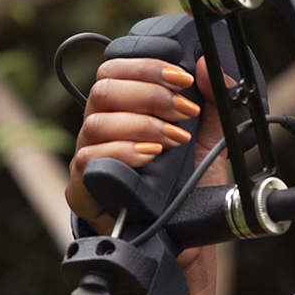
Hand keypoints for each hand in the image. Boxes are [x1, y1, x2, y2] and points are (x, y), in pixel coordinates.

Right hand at [66, 57, 226, 277]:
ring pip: (97, 123)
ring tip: (174, 140)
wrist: (185, 230)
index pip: (116, 69)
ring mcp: (87, 156)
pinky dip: (123, 152)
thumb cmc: (188, 180)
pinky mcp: (81, 187)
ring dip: (143, 125)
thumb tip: (208, 64)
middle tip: (184, 112)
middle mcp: (100, 127)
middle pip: (104, 90)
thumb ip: (213, 97)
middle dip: (151, 95)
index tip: (183, 79)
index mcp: (122, 107)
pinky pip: (88, 159)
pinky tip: (150, 156)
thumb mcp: (210, 134)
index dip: (148, 67)